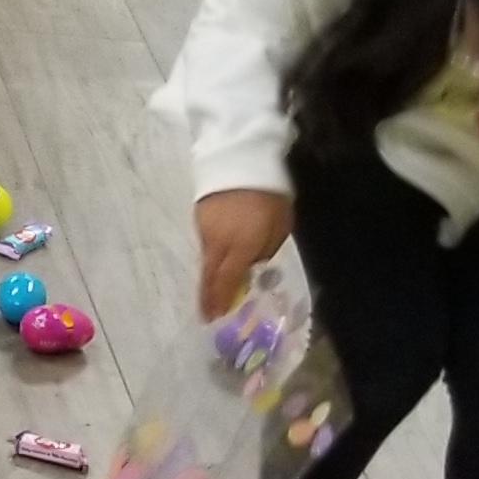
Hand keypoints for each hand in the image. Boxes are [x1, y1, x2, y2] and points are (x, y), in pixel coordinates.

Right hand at [195, 190, 295, 320]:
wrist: (240, 160)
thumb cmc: (269, 196)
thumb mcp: (279, 227)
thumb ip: (265, 250)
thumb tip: (252, 265)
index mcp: (239, 247)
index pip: (226, 281)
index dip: (219, 301)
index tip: (213, 318)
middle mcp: (217, 243)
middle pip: (209, 275)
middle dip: (208, 296)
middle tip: (207, 314)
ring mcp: (204, 230)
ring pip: (206, 260)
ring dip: (209, 278)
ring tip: (213, 292)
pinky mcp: (199, 218)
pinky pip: (205, 245)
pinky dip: (210, 258)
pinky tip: (216, 262)